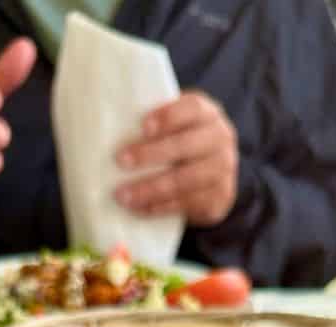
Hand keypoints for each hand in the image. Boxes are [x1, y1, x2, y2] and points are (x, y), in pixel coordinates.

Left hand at [114, 91, 237, 225]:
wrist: (211, 181)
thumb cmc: (181, 146)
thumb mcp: (175, 127)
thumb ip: (155, 124)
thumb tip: (112, 124)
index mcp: (208, 114)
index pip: (193, 108)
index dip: (169, 116)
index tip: (143, 127)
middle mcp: (221, 138)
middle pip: (186, 145)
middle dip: (151, 154)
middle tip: (121, 161)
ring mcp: (223, 170)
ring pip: (186, 180)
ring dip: (151, 188)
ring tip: (123, 196)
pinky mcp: (220, 198)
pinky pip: (188, 204)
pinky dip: (161, 207)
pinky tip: (140, 209)